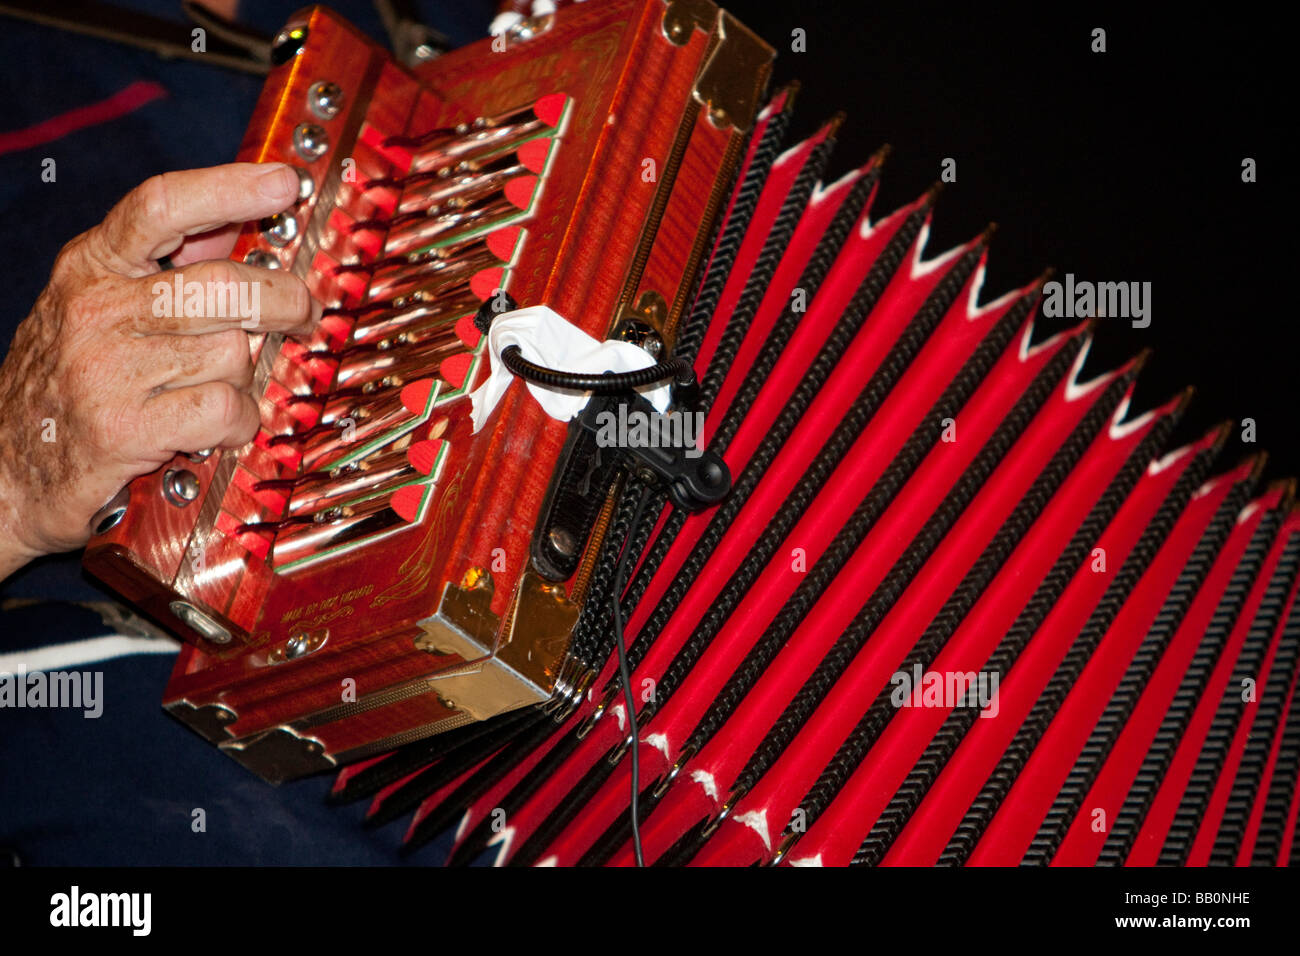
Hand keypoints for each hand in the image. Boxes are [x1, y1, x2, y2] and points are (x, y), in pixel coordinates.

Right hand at [0, 162, 319, 578]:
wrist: (4, 472)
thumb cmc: (70, 386)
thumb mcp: (104, 309)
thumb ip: (168, 267)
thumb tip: (233, 223)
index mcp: (93, 266)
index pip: (163, 206)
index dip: (229, 188)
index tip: (283, 182)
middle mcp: (97, 308)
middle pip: (223, 285)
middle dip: (283, 300)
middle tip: (302, 312)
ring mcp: (107, 366)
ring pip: (232, 352)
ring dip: (246, 377)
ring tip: (220, 391)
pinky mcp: (123, 425)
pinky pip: (225, 406)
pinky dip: (240, 422)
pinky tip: (220, 429)